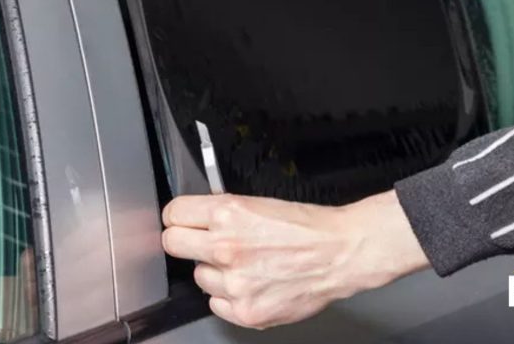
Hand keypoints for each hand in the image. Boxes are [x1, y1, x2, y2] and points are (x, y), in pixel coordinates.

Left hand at [161, 190, 429, 329]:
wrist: (340, 253)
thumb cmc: (307, 227)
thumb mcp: (258, 202)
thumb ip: (222, 212)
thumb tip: (194, 218)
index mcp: (228, 214)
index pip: (173, 214)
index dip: (180, 217)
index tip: (185, 222)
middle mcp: (226, 247)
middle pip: (173, 244)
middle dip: (186, 241)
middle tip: (203, 243)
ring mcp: (235, 283)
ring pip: (199, 277)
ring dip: (216, 271)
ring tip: (245, 264)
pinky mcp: (246, 311)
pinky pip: (216, 304)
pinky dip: (230, 296)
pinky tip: (252, 283)